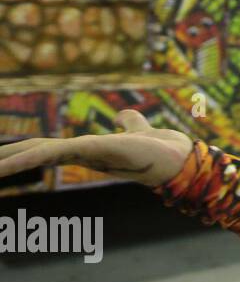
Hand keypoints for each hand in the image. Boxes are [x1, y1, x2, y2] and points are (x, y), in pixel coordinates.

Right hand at [0, 111, 191, 187]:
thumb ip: (129, 122)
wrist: (180, 157)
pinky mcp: (91, 149)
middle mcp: (80, 153)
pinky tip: (1, 165)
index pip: (43, 149)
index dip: (18, 153)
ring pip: (36, 154)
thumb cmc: (159, 147)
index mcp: (85, 149)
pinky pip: (51, 152)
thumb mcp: (137, 128)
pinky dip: (26, 158)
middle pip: (33, 153)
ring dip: (6, 162)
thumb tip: (120, 116)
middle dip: (5, 161)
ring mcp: (83, 152)